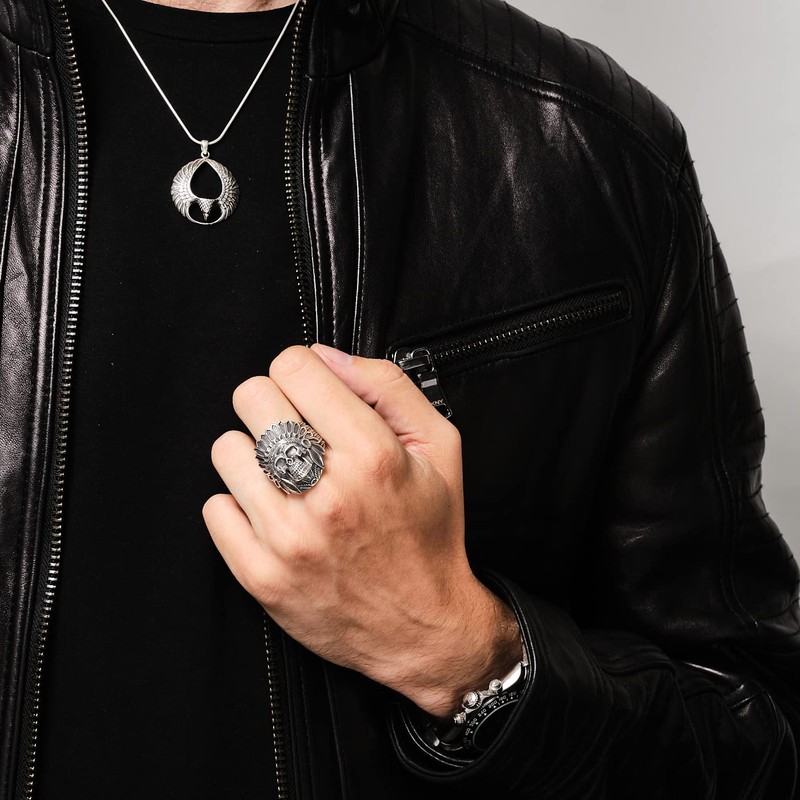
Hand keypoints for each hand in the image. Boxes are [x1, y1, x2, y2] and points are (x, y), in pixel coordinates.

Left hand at [203, 343, 521, 716]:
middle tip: (297, 431)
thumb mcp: (439, 446)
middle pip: (252, 397)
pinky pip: (215, 508)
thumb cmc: (431, 532)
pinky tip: (274, 513)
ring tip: (287, 477)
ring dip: (254, 456)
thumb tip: (325, 356)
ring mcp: (289, 538)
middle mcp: (327, 494)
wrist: (422, 627)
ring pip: (227, 450)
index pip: (294, 367)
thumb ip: (387, 387)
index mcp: (374, 455)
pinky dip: (239, 505)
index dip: (301, 371)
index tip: (311, 393)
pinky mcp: (261, 576)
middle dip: (274, 404)